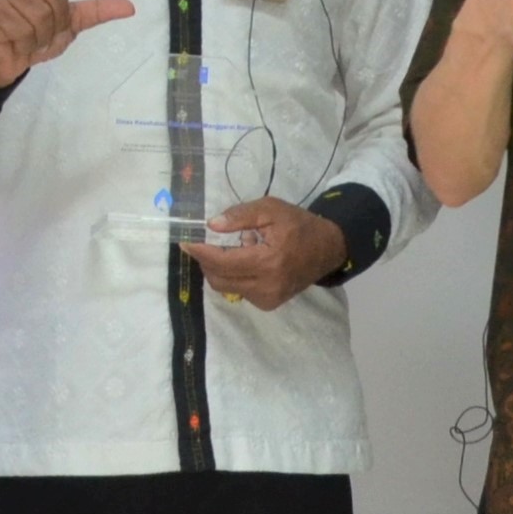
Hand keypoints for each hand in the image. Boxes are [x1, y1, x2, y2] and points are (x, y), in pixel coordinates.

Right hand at [0, 0, 138, 91]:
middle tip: (41, 32)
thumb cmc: (35, 36)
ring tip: (28, 36)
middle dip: (55, 23)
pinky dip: (27, 41)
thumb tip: (131, 7)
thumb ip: (95, 12)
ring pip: (44, 14)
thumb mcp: (70, 25)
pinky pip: (26, 26)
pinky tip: (16, 39)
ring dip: (41, 35)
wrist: (3, 58)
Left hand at [183, 195, 346, 312]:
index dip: (200, 252)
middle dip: (206, 261)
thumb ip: (241, 216)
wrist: (328, 249)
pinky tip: (247, 261)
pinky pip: (239, 291)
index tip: (185, 241)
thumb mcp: (271, 209)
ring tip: (233, 248)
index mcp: (268, 262)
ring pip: (226, 287)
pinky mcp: (268, 304)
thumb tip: (212, 225)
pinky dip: (234, 276)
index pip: (222, 262)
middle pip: (219, 279)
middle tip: (201, 243)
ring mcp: (267, 299)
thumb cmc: (299, 225)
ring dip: (219, 268)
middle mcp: (266, 286)